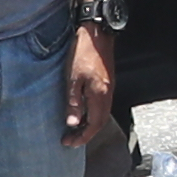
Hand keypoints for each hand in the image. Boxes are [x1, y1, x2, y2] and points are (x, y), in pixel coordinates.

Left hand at [61, 22, 119, 149]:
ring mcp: (108, 88)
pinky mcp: (107, 83)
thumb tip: (72, 124)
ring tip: (74, 129)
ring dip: (89, 125)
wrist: (97, 34)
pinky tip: (82, 112)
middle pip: (100, 123)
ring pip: (102, 115)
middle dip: (86, 134)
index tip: (68, 142)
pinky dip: (93, 115)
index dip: (82, 137)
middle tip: (71, 139)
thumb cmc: (83, 53)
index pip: (93, 125)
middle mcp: (107, 94)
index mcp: (99, 95)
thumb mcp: (72, 79)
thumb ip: (73, 103)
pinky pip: (102, 106)